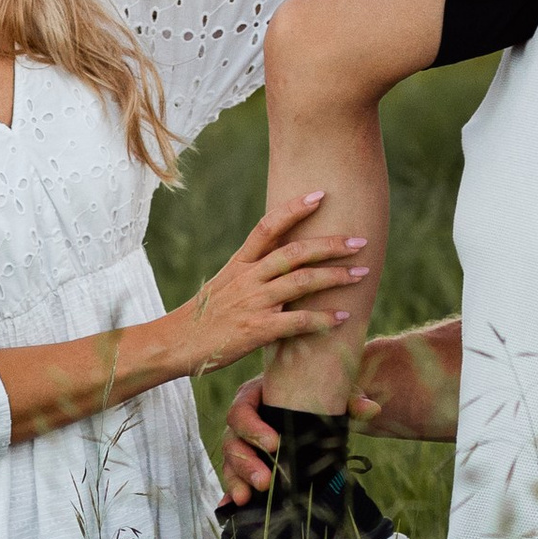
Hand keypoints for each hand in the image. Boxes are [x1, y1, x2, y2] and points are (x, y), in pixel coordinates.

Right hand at [170, 193, 369, 381]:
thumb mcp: (225, 283)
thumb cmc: (204, 316)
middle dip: (331, 245)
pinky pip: (298, 321)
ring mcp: (253, 303)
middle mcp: (248, 278)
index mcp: (240, 263)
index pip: (268, 226)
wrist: (176, 344)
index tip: (320, 195)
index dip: (294, 208)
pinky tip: (343, 317)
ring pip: (302, 282)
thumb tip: (283, 260)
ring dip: (336, 277)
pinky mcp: (257, 330)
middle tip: (360, 241)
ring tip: (361, 274)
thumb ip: (253, 271)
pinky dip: (323, 318)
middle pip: (295, 252)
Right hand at [216, 366, 379, 503]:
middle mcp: (244, 420)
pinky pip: (233, 477)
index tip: (275, 444)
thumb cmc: (318, 394)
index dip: (254, 429)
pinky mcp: (246, 463)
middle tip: (266, 481)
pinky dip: (232, 492)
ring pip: (230, 461)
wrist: (314, 403)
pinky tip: (233, 507)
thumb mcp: (332, 392)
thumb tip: (371, 409)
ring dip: (237, 480)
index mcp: (256, 395)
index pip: (242, 410)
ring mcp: (242, 443)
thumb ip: (349, 399)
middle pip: (233, 440)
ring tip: (247, 499)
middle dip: (246, 463)